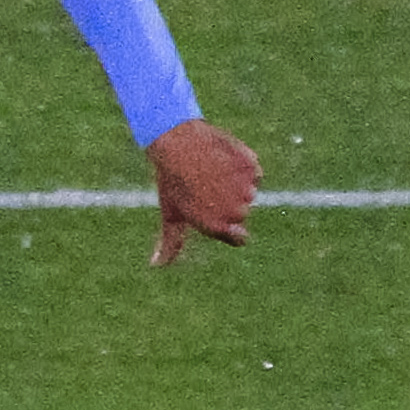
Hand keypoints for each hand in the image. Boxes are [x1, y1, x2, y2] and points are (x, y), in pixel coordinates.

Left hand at [146, 118, 259, 265]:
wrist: (176, 143)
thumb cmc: (172, 183)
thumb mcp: (170, 214)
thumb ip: (171, 243)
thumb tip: (156, 265)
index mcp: (216, 226)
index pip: (239, 238)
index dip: (228, 227)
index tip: (214, 211)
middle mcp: (234, 210)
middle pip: (242, 212)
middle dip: (227, 202)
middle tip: (205, 187)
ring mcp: (246, 188)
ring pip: (249, 191)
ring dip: (235, 184)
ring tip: (211, 172)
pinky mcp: (252, 167)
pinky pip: (253, 172)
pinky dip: (242, 167)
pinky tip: (222, 160)